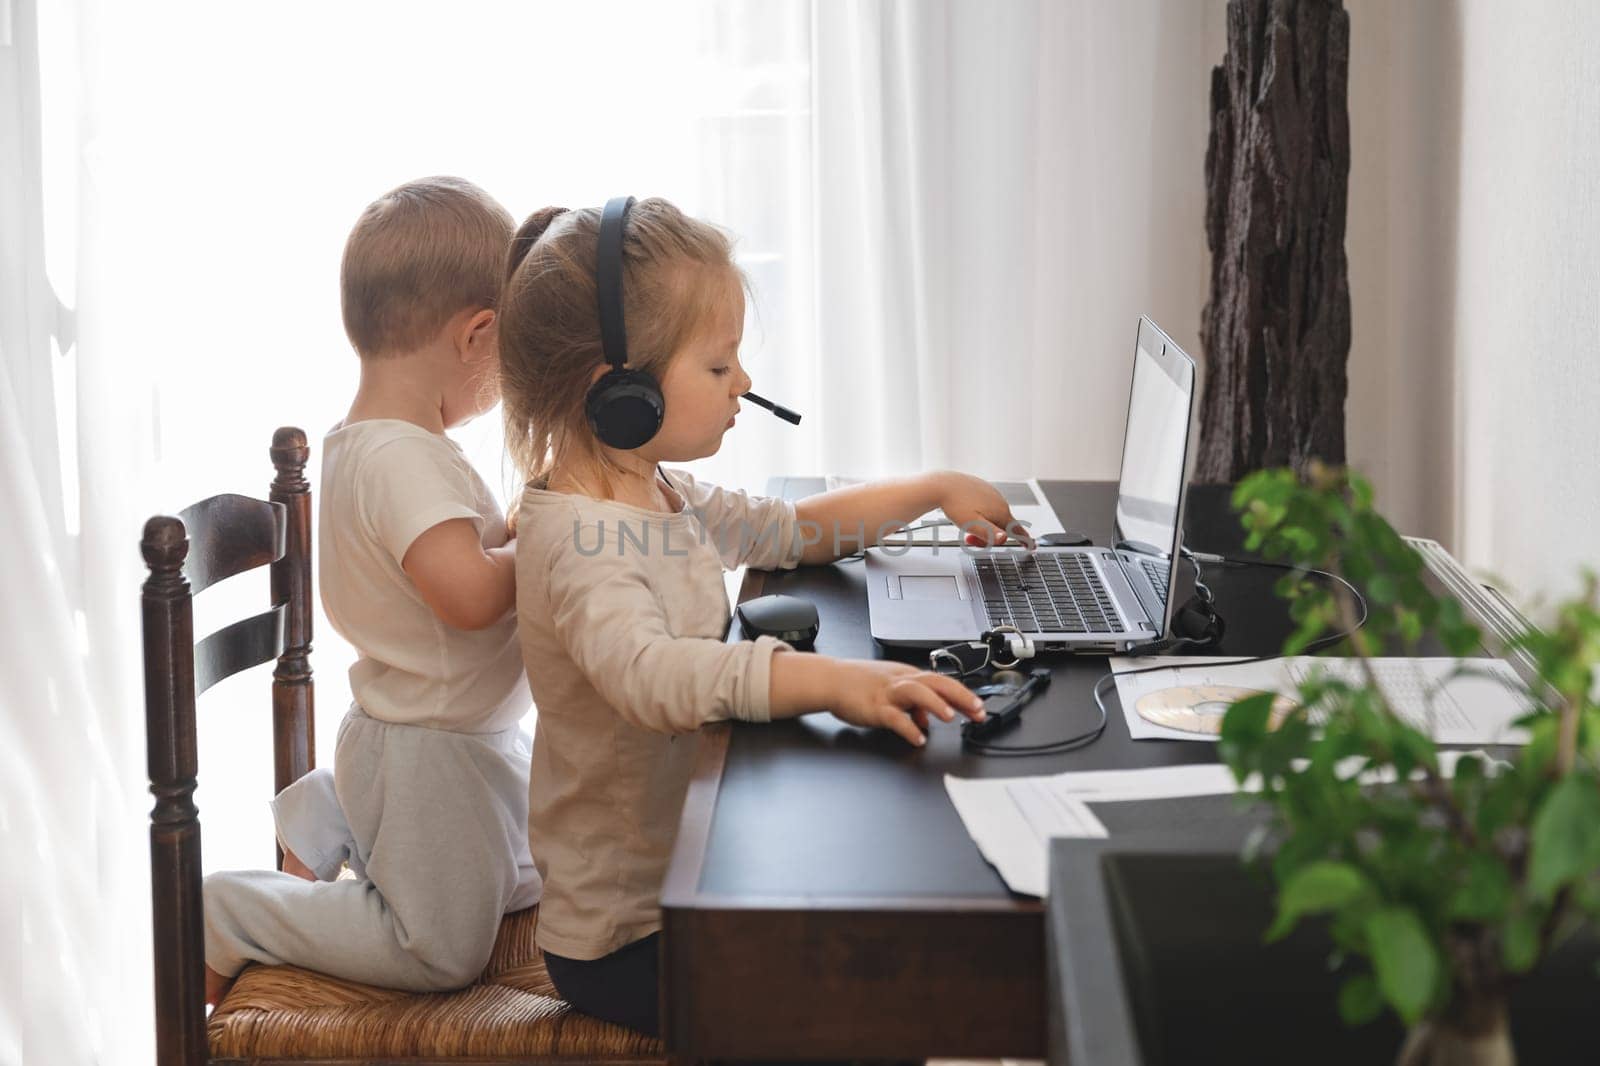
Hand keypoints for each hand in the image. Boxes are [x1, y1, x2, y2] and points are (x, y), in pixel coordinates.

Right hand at [825, 659, 986, 745]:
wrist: (831, 679)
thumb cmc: (859, 683)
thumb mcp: (891, 689)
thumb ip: (912, 704)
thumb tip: (928, 719)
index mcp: (908, 676)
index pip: (942, 682)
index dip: (964, 694)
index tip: (980, 708)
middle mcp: (901, 682)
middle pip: (936, 683)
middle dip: (959, 696)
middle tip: (977, 711)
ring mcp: (888, 694)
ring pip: (916, 692)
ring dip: (935, 703)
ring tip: (949, 716)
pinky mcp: (874, 707)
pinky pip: (894, 717)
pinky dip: (908, 728)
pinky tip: (918, 738)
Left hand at [932, 472, 1033, 547]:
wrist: (943, 485)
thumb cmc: (955, 505)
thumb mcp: (972, 525)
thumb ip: (990, 534)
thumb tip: (1005, 538)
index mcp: (1000, 511)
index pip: (1017, 530)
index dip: (1025, 540)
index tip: (1033, 547)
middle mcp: (1000, 501)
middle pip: (1001, 527)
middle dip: (988, 536)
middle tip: (969, 538)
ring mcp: (992, 493)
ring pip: (992, 516)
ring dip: (982, 525)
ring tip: (965, 523)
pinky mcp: (984, 488)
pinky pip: (986, 506)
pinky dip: (979, 514)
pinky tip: (967, 510)